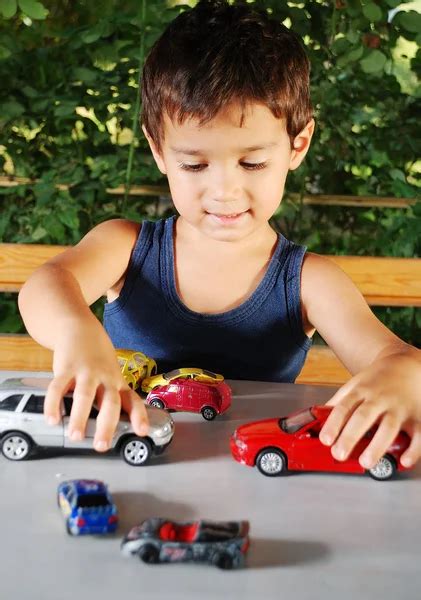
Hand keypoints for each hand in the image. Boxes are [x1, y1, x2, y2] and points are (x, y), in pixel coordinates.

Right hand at [43, 320, 148, 451]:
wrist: (80, 328)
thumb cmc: (97, 357)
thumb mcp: (110, 374)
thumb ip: (108, 396)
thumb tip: (105, 426)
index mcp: (117, 381)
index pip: (133, 400)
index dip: (139, 416)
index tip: (142, 432)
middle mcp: (105, 377)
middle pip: (110, 402)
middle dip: (107, 425)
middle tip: (102, 446)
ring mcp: (86, 371)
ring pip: (85, 396)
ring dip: (80, 418)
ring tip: (75, 436)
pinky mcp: (66, 367)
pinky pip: (59, 387)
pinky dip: (54, 404)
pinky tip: (52, 419)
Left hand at [319, 349, 420, 468]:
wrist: (405, 365)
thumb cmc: (377, 380)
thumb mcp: (355, 385)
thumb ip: (339, 402)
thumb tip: (318, 419)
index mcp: (361, 392)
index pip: (344, 408)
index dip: (333, 424)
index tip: (325, 440)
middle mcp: (379, 400)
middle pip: (363, 418)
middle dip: (350, 437)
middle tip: (339, 454)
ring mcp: (399, 408)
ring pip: (389, 428)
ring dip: (377, 446)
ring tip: (365, 462)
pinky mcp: (418, 417)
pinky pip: (418, 434)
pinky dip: (413, 449)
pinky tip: (403, 460)